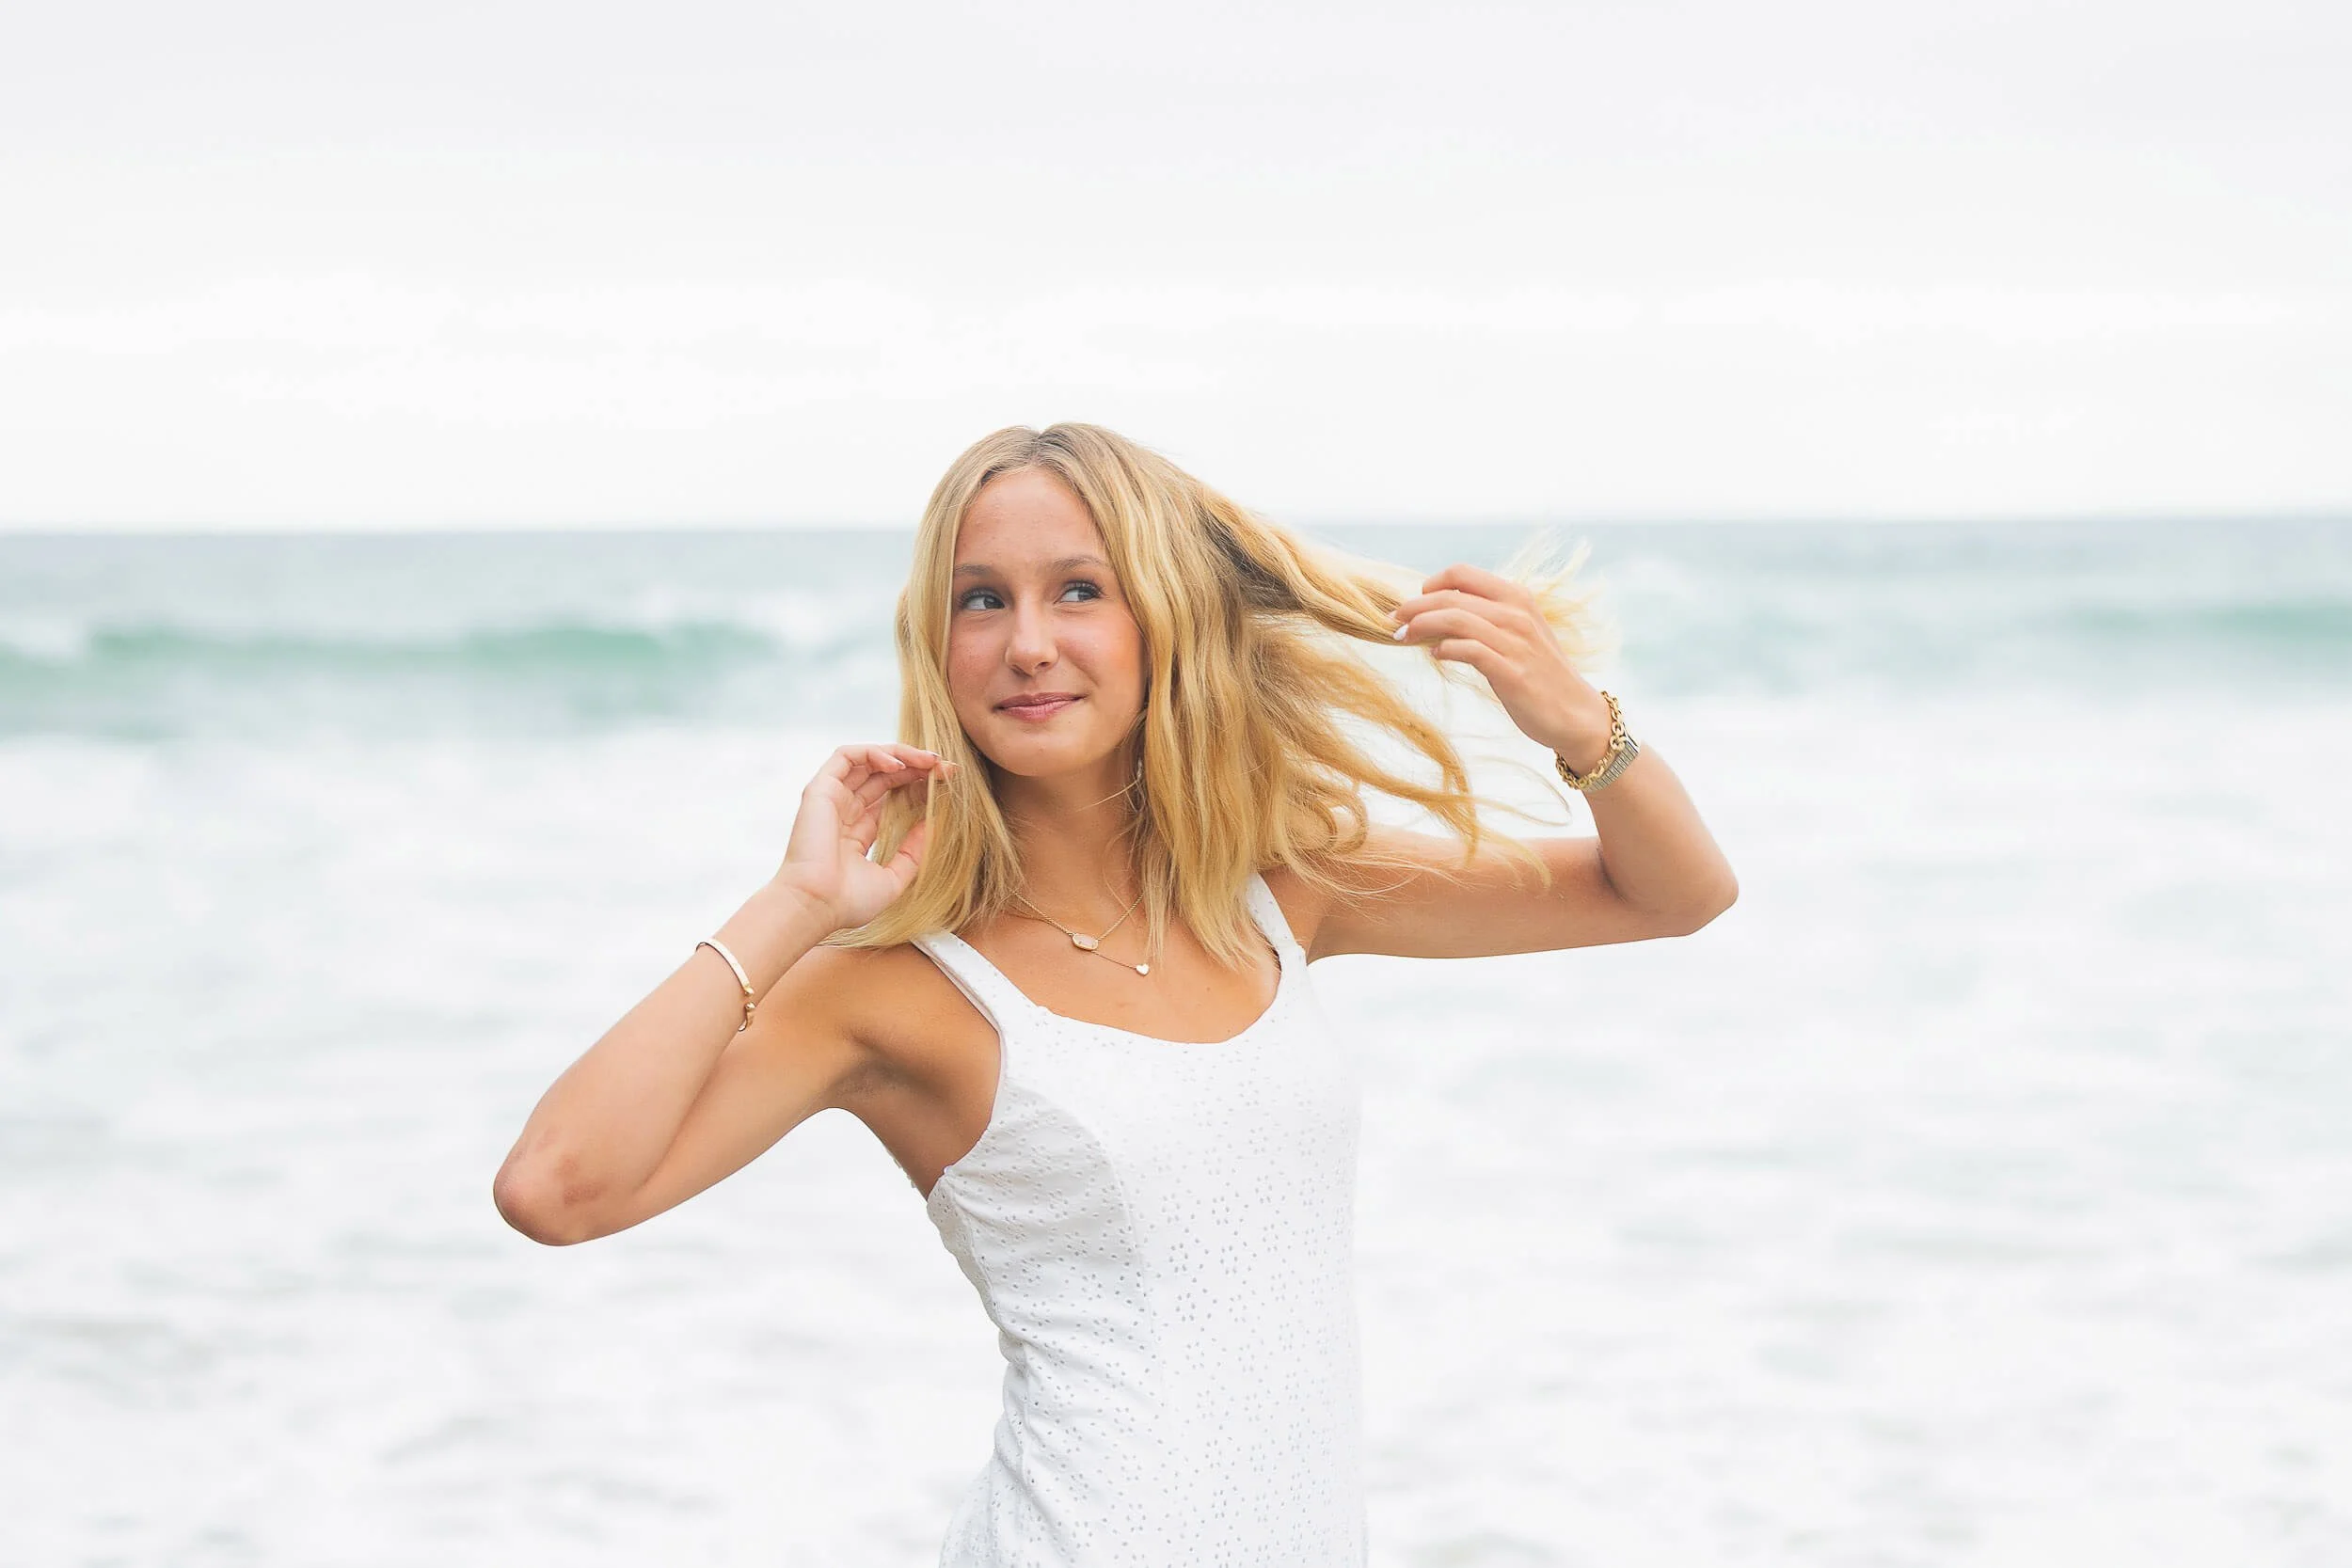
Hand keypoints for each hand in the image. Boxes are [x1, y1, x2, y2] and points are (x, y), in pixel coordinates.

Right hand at [775, 743, 958, 930]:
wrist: (816, 905)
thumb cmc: (847, 902)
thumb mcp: (893, 879)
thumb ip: (912, 853)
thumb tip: (932, 825)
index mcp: (857, 831)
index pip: (891, 797)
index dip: (918, 786)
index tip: (948, 783)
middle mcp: (844, 810)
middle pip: (884, 776)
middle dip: (917, 766)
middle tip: (946, 767)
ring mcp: (832, 798)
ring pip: (868, 760)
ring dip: (901, 754)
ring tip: (930, 761)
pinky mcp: (820, 789)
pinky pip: (847, 756)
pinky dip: (874, 753)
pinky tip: (900, 766)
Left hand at [1390, 563, 1613, 769]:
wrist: (1574, 712)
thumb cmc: (1538, 673)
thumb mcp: (1515, 635)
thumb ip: (1484, 619)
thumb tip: (1437, 616)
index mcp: (1516, 597)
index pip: (1463, 573)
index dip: (1431, 584)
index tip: (1414, 602)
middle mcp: (1516, 613)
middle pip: (1452, 595)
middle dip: (1414, 606)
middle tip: (1393, 621)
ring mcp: (1515, 641)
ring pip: (1456, 618)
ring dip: (1422, 625)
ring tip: (1403, 637)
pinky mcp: (1512, 671)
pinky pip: (1470, 650)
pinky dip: (1446, 649)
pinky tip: (1435, 656)